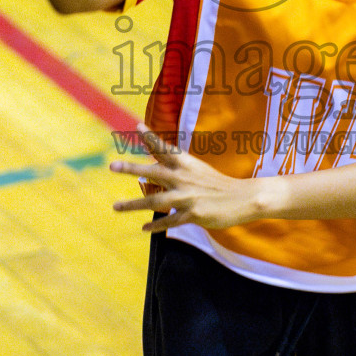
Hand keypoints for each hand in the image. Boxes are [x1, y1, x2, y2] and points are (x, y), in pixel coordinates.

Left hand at [111, 124, 262, 231]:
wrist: (243, 198)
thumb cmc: (218, 184)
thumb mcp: (197, 169)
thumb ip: (177, 166)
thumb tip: (157, 160)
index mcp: (186, 164)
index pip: (165, 148)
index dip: (150, 137)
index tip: (137, 126)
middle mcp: (183, 178)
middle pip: (152, 172)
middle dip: (131, 169)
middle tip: (112, 166)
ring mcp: (187, 197)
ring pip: (154, 200)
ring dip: (132, 204)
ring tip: (115, 207)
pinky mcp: (192, 214)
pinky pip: (169, 221)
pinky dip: (155, 226)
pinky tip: (144, 228)